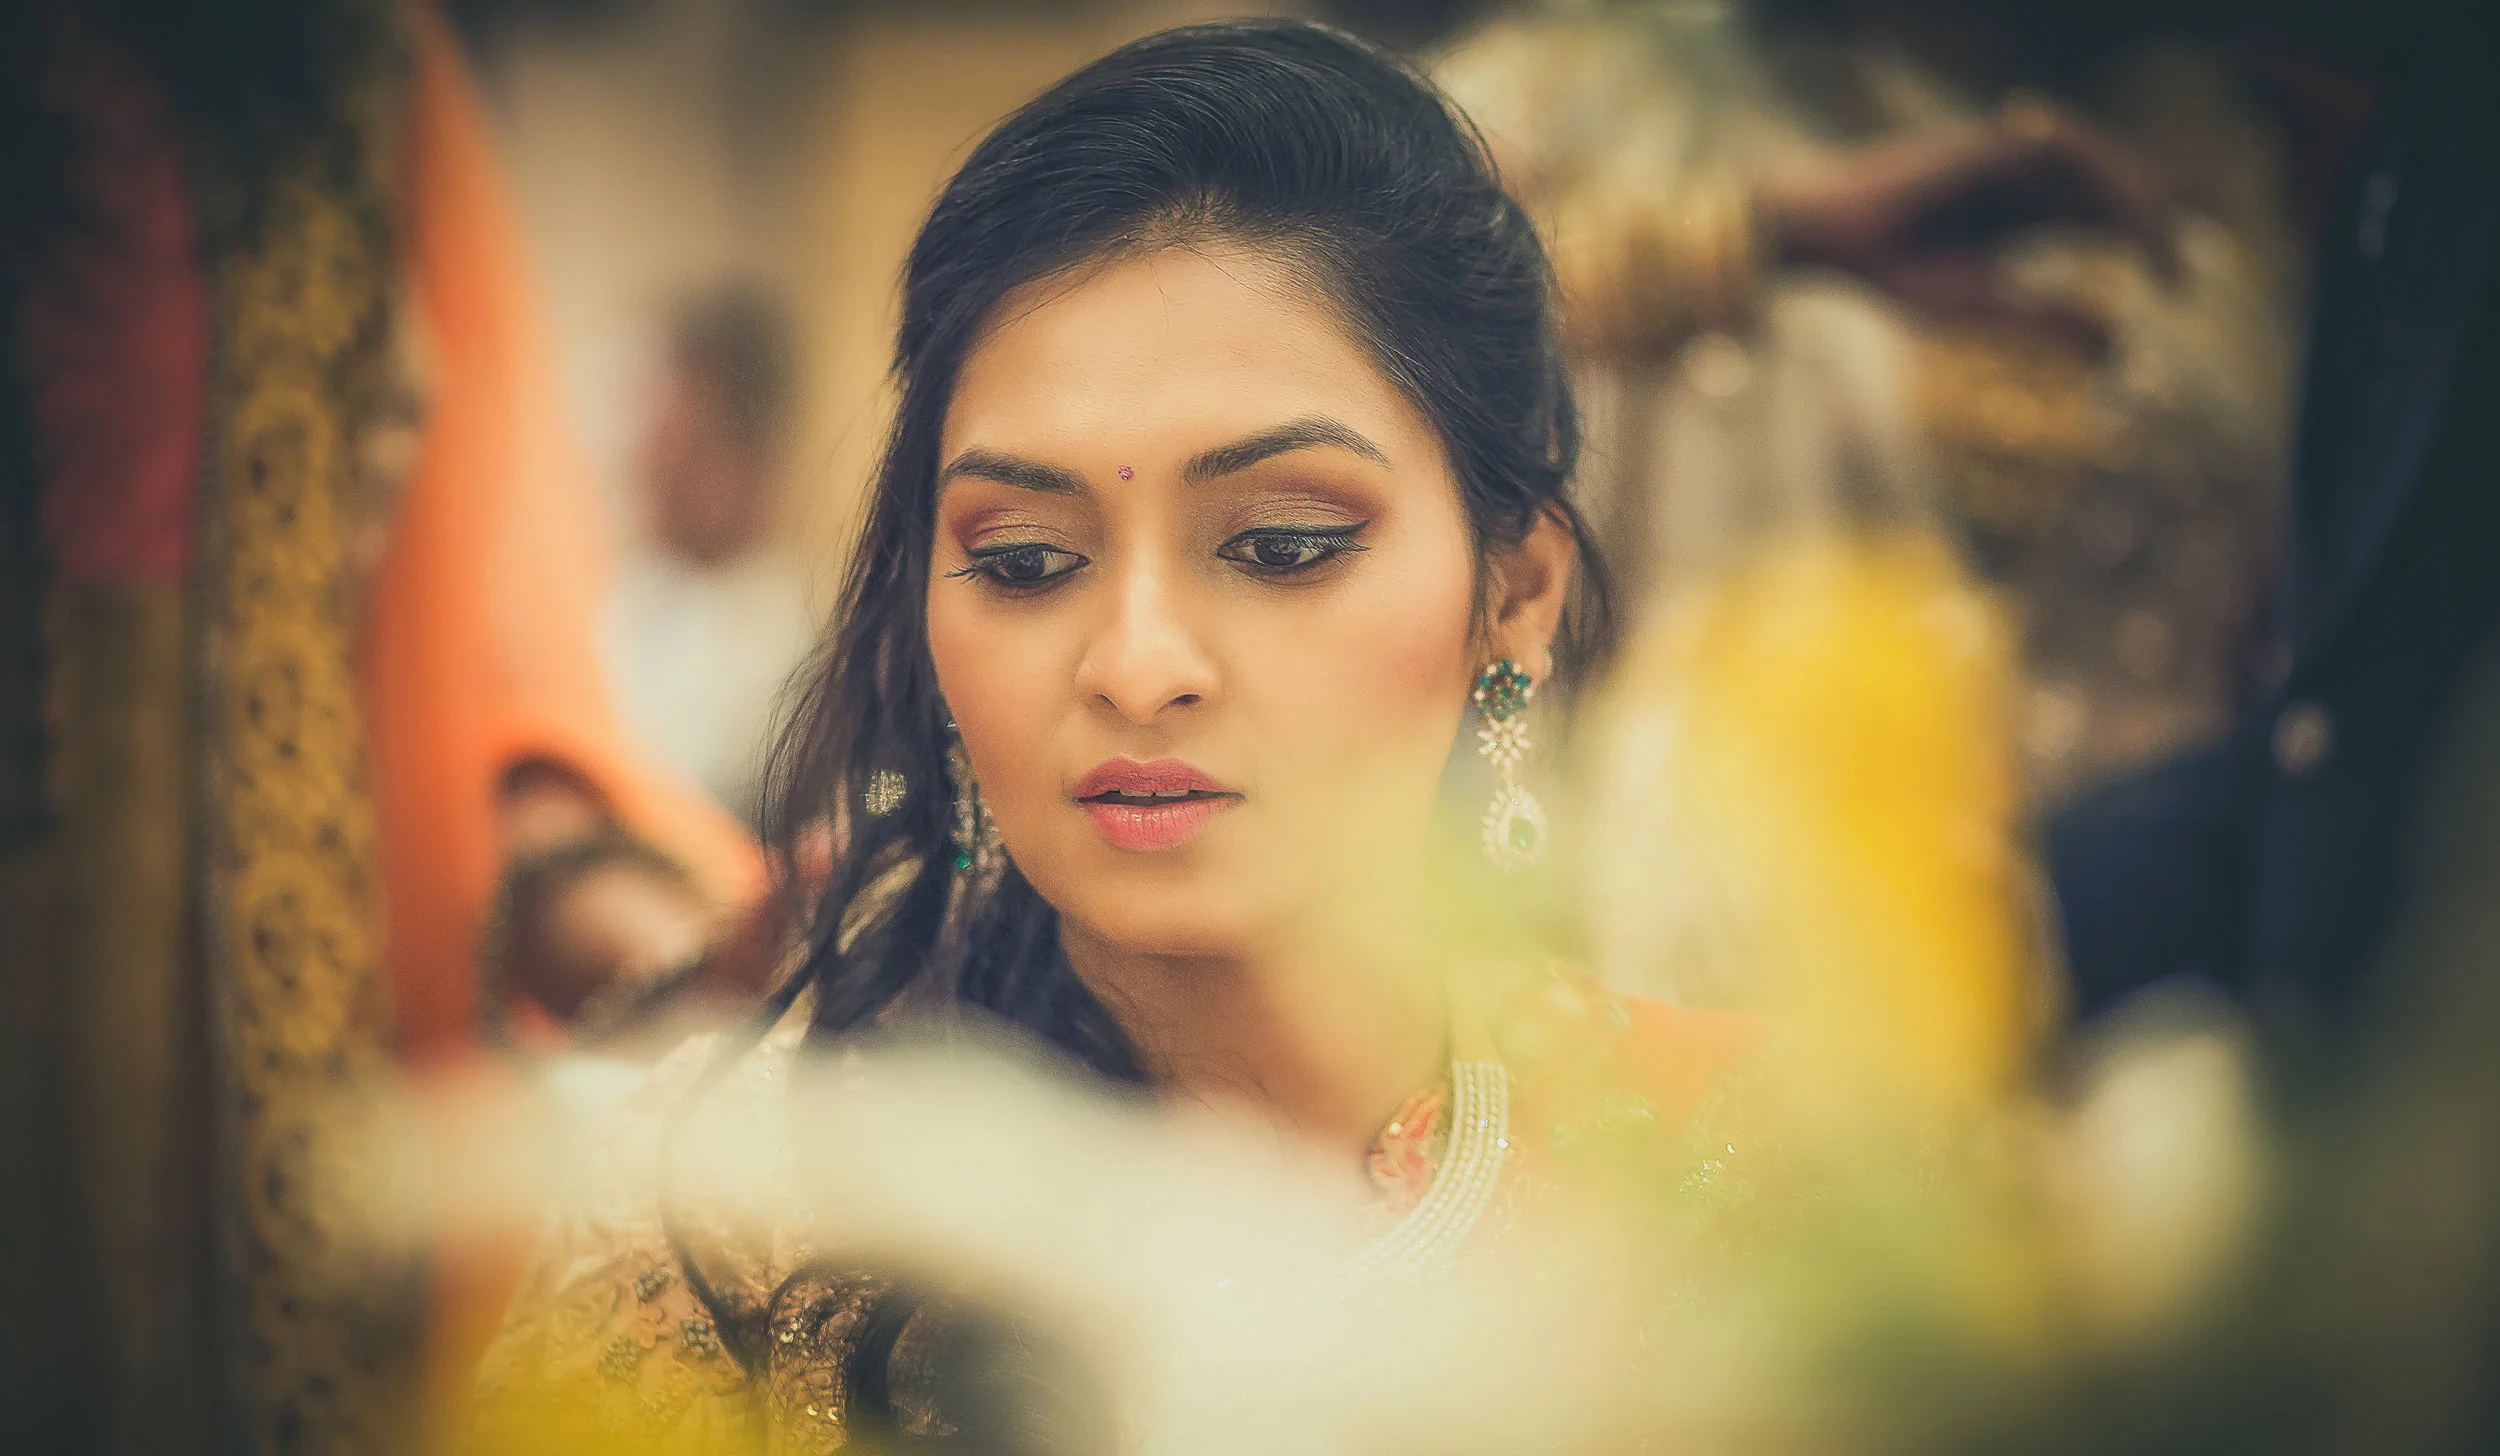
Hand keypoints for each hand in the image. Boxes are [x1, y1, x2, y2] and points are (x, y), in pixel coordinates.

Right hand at [1757, 108, 2177, 352]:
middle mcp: (2026, 181)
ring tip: (2159, 250)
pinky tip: (2118, 215)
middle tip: (2186, 275)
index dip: (2154, 239)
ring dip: (2137, 204)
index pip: (2107, 216)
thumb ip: (2048, 319)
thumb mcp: (1983, 305)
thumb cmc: (1892, 270)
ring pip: (2098, 167)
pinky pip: (2063, 149)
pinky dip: (2096, 175)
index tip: (2181, 288)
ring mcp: (2011, 158)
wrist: (1832, 237)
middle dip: (2161, 222)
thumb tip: (2122, 342)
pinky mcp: (1993, 144)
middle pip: (2115, 187)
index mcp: (2022, 216)